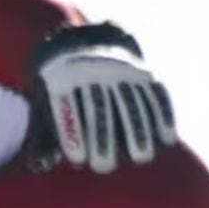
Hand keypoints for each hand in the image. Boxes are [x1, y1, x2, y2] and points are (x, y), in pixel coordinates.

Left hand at [30, 22, 176, 172]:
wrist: (81, 41)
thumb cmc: (57, 85)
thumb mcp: (42, 102)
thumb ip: (43, 136)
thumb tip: (41, 166)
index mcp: (62, 77)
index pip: (68, 106)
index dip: (72, 134)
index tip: (78, 160)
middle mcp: (92, 71)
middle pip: (100, 107)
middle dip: (103, 138)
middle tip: (104, 166)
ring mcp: (120, 70)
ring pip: (131, 102)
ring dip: (139, 131)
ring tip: (142, 157)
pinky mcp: (142, 72)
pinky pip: (156, 93)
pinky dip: (164, 115)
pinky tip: (167, 139)